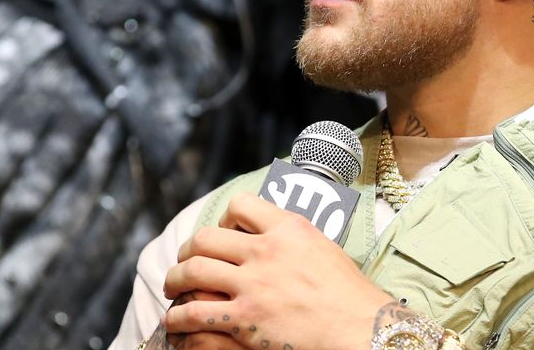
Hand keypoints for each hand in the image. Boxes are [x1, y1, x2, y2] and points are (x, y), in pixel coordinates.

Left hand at [162, 194, 393, 349]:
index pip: (241, 205)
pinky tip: (176, 320)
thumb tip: (271, 235)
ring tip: (174, 287)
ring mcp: (254, 284)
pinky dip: (178, 316)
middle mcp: (267, 250)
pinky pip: (194, 312)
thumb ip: (293, 238)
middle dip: (189, 250)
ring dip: (175, 280)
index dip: (224, 219)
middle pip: (206, 238)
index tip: (224, 233)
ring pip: (193, 271)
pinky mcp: (244, 318)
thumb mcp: (323, 247)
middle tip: (186, 261)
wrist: (359, 327)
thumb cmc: (348, 294)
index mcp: (289, 228)